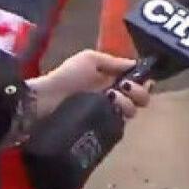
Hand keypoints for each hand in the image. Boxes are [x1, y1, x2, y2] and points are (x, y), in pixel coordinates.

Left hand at [30, 50, 152, 120]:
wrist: (44, 102)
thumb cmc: (66, 77)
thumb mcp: (89, 60)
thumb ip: (113, 61)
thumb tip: (136, 64)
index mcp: (110, 79)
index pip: (137, 82)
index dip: (143, 81)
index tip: (145, 80)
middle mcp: (112, 97)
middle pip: (139, 99)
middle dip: (138, 93)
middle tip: (125, 89)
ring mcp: (106, 114)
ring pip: (131, 112)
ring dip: (126, 103)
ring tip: (111, 99)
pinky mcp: (100, 129)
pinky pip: (119, 127)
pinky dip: (118, 118)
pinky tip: (110, 111)